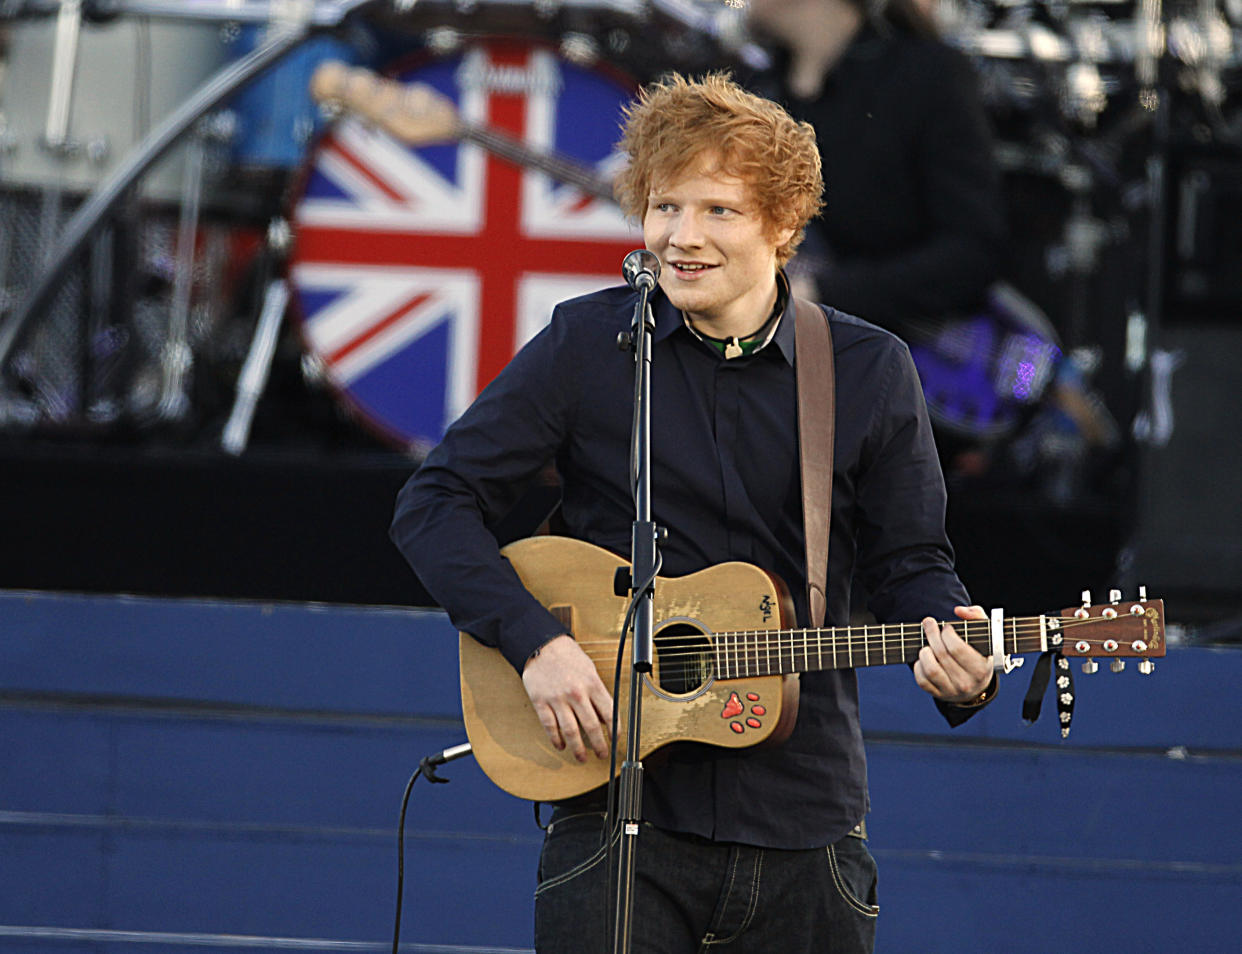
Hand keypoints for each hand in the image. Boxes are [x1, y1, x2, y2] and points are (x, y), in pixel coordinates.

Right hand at [521, 634, 613, 762]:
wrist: (541, 645)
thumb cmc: (567, 656)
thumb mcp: (589, 670)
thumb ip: (597, 693)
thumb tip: (605, 716)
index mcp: (592, 684)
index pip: (609, 713)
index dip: (615, 731)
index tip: (616, 740)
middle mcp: (576, 693)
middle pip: (592, 727)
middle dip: (599, 745)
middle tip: (602, 754)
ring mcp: (558, 699)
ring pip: (571, 732)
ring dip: (578, 749)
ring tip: (582, 757)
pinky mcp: (541, 702)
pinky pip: (550, 727)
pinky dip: (556, 740)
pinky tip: (560, 746)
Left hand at [913, 605, 992, 703]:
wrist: (977, 684)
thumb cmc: (979, 652)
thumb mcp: (986, 634)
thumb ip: (977, 616)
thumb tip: (958, 610)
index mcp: (981, 669)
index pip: (957, 649)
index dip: (947, 634)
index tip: (946, 627)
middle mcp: (967, 683)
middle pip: (942, 655)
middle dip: (932, 634)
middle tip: (928, 623)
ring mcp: (952, 691)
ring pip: (931, 669)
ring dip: (924, 652)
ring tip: (927, 645)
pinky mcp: (938, 694)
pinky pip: (922, 680)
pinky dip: (918, 666)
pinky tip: (924, 658)